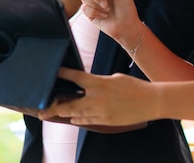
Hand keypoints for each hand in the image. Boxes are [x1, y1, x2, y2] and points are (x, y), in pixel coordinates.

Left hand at [39, 68, 156, 125]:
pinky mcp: (106, 121)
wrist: (151, 101)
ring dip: (64, 113)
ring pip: (76, 114)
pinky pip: (87, 121)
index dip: (63, 75)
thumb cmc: (135, 87)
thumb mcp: (115, 78)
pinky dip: (79, 119)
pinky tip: (73, 118)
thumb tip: (88, 85)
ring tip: (53, 113)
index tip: (53, 73)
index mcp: (100, 83)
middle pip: (69, 103)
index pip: (76, 78)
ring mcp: (101, 112)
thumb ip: (99, 82)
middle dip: (54, 106)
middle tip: (42, 108)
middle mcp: (97, 99)